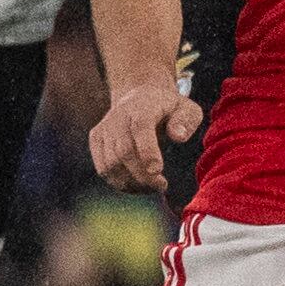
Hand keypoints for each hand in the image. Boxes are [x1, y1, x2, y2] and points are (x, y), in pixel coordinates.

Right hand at [89, 77, 203, 191]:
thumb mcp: (188, 109)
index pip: (140, 128)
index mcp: (142, 106)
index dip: (147, 151)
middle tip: (162, 186)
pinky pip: (103, 168)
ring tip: (152, 188)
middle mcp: (118, 116)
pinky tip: (138, 186)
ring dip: (131, 182)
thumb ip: (186, 121)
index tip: (157, 171)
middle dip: (142, 174)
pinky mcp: (96, 139)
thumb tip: (178, 136)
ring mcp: (104, 128)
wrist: (140, 97)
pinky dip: (119, 183)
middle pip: (124, 151)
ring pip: (110, 164)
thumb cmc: (170, 109)